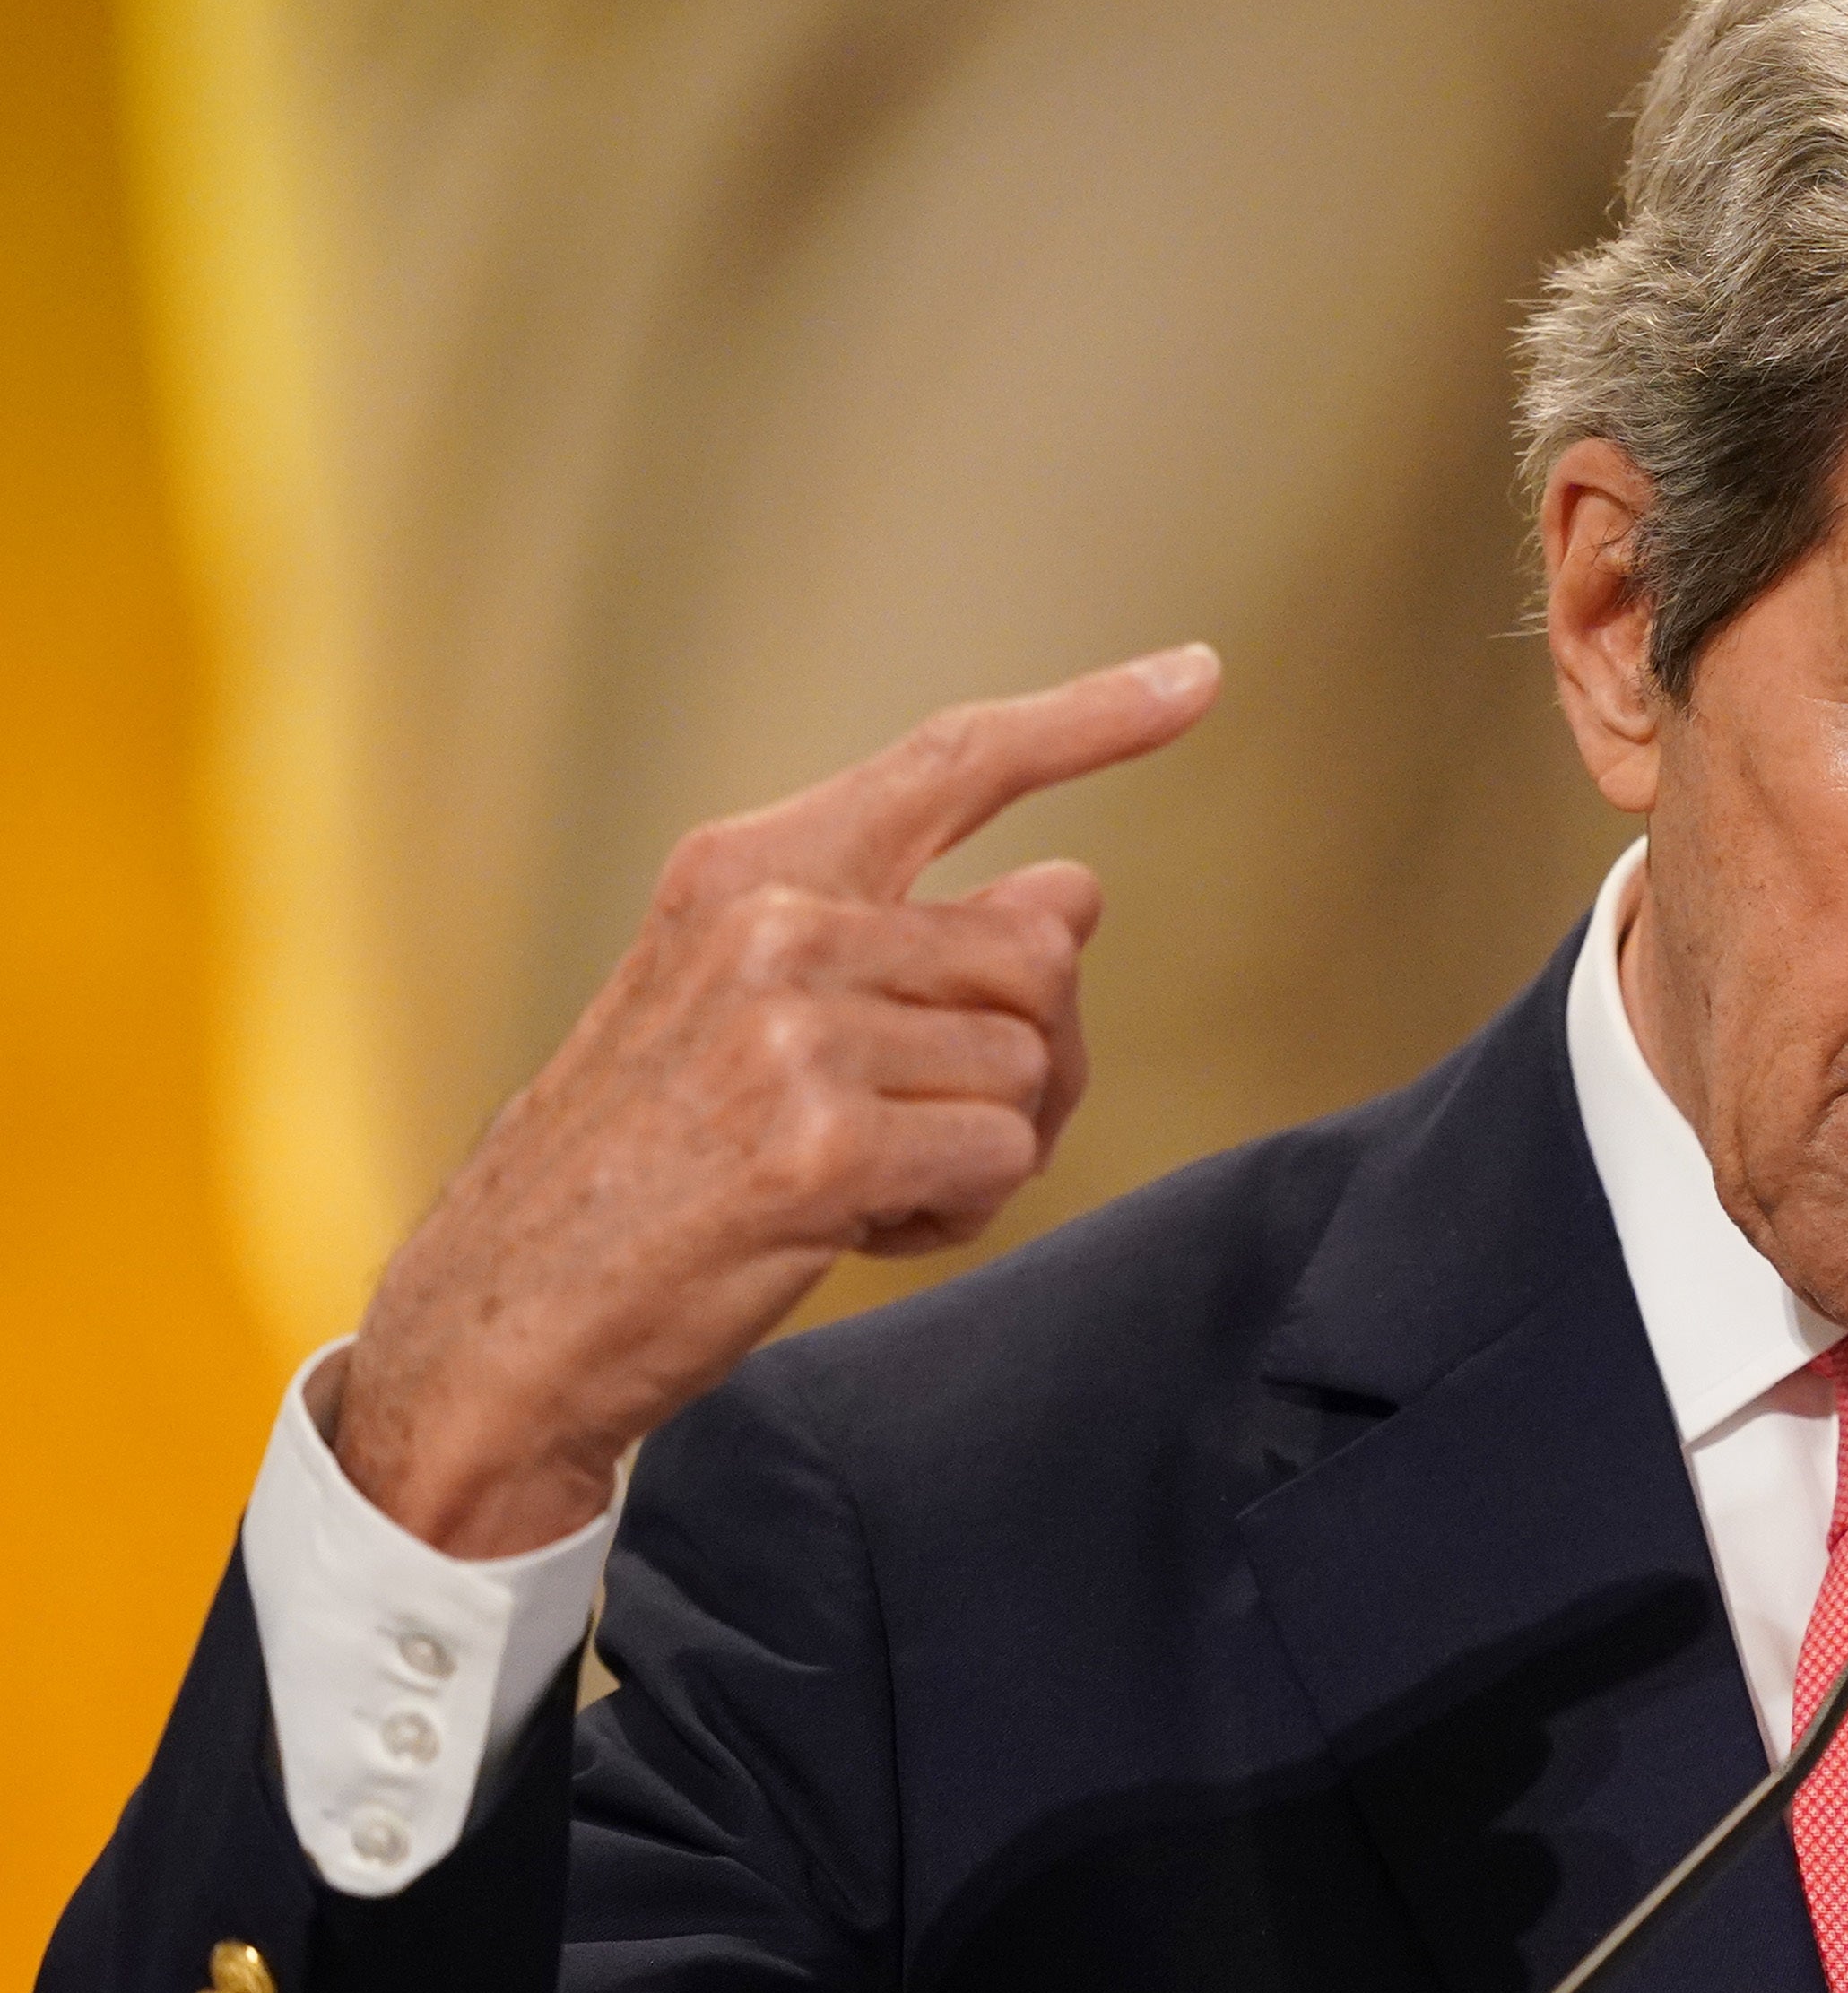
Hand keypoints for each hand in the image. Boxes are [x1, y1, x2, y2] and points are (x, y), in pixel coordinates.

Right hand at [324, 646, 1222, 1554]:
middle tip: (931, 1132)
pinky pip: (1000, 1160)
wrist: (503, 1318)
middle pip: (1039, 955)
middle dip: (1029, 1058)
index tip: (1198, 674)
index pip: (954, 762)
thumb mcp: (761, 1014)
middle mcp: (771, 921)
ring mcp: (791, 1028)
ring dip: (981, 1150)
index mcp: (747, 867)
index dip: (1092, 718)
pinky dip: (953, 1214)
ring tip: (859, 1184)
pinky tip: (852, 1229)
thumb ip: (911, 940)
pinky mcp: (818, 1142)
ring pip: (1028, 1066)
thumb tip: (1073, 887)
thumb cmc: (643, 1171)